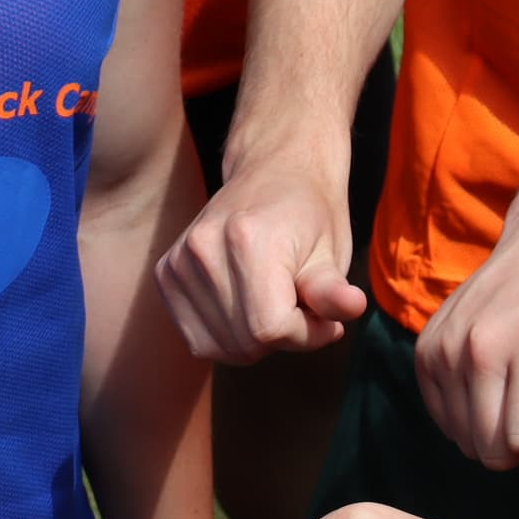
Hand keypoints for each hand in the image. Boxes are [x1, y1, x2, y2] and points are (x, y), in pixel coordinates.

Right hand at [153, 153, 363, 361]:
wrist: (272, 171)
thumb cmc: (309, 215)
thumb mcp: (331, 251)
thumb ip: (332, 290)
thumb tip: (353, 307)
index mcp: (246, 239)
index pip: (271, 328)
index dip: (307, 334)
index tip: (327, 319)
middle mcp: (203, 249)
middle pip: (245, 343)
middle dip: (283, 337)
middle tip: (301, 307)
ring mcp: (177, 262)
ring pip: (220, 347)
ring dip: (255, 340)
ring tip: (273, 303)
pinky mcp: (165, 274)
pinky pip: (198, 340)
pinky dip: (228, 338)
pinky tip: (246, 309)